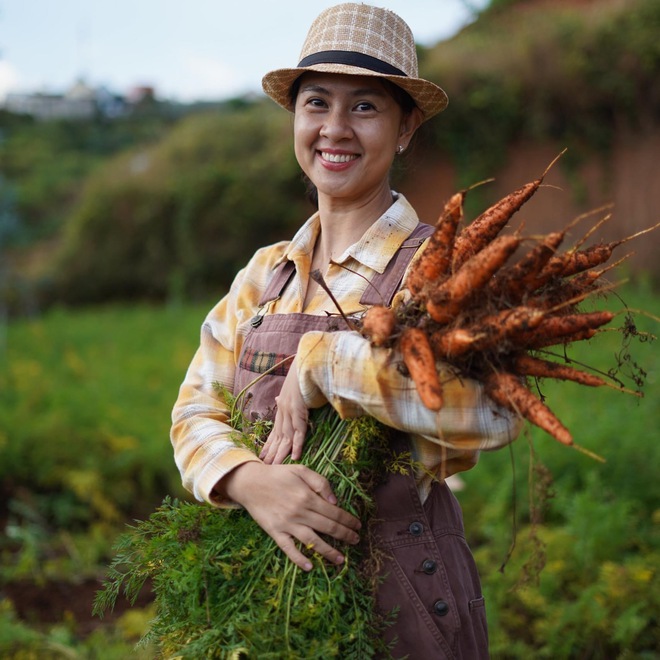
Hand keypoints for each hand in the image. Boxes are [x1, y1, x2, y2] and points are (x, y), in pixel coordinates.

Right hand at [218, 461, 361, 570]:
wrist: (250, 482)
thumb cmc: (277, 474)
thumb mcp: (301, 470)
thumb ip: (320, 482)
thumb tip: (335, 501)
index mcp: (307, 496)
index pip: (334, 512)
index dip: (348, 520)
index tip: (358, 525)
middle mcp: (299, 512)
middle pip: (327, 527)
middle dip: (345, 535)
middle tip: (356, 541)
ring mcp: (287, 524)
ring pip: (312, 541)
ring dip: (328, 551)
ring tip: (341, 559)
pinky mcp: (275, 532)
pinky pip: (288, 548)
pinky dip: (299, 559)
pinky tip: (310, 567)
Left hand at [260, 358, 307, 463]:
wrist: (309, 363)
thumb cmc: (304, 374)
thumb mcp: (293, 388)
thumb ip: (286, 398)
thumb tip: (277, 399)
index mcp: (283, 406)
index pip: (275, 430)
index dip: (269, 444)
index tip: (263, 455)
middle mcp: (284, 410)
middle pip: (277, 437)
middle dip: (271, 453)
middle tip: (265, 467)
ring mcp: (291, 411)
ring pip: (285, 438)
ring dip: (281, 454)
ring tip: (276, 467)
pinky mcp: (300, 411)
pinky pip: (299, 431)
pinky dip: (298, 444)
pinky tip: (296, 456)